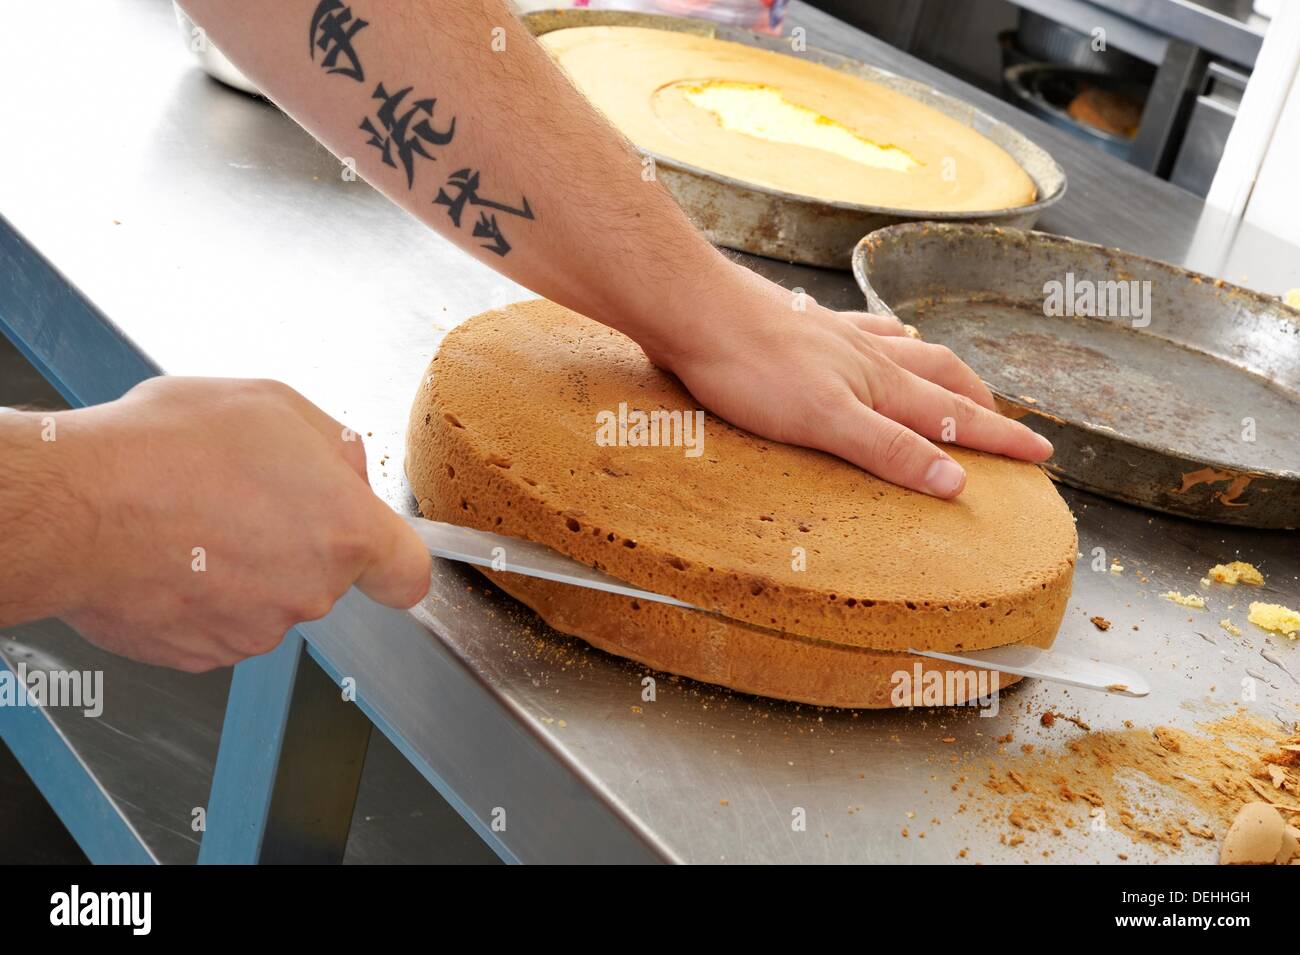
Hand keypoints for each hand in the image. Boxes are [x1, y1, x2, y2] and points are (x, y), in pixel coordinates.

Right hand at [49, 377, 429, 671]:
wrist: (76, 509)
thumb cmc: (170, 448)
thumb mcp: (274, 404)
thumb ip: (336, 447)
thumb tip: (346, 476)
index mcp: (345, 533)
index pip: (407, 574)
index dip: (393, 561)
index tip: (379, 553)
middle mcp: (310, 592)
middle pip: (325, 574)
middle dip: (296, 538)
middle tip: (242, 494)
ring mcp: (254, 631)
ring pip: (268, 598)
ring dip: (244, 565)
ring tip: (192, 517)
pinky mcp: (201, 654)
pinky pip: (218, 621)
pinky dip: (200, 594)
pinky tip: (168, 553)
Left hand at [651, 264, 1051, 497]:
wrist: (696, 308)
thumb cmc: (752, 367)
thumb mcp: (826, 422)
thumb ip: (889, 450)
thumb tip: (956, 481)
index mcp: (880, 384)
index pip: (954, 417)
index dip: (999, 439)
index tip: (1041, 454)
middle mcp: (869, 356)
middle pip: (943, 377)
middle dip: (980, 403)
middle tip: (1008, 422)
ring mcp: (837, 336)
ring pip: (909, 351)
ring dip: (941, 369)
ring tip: (958, 379)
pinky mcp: (804, 326)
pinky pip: (862, 332)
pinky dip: (888, 339)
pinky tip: (881, 337)